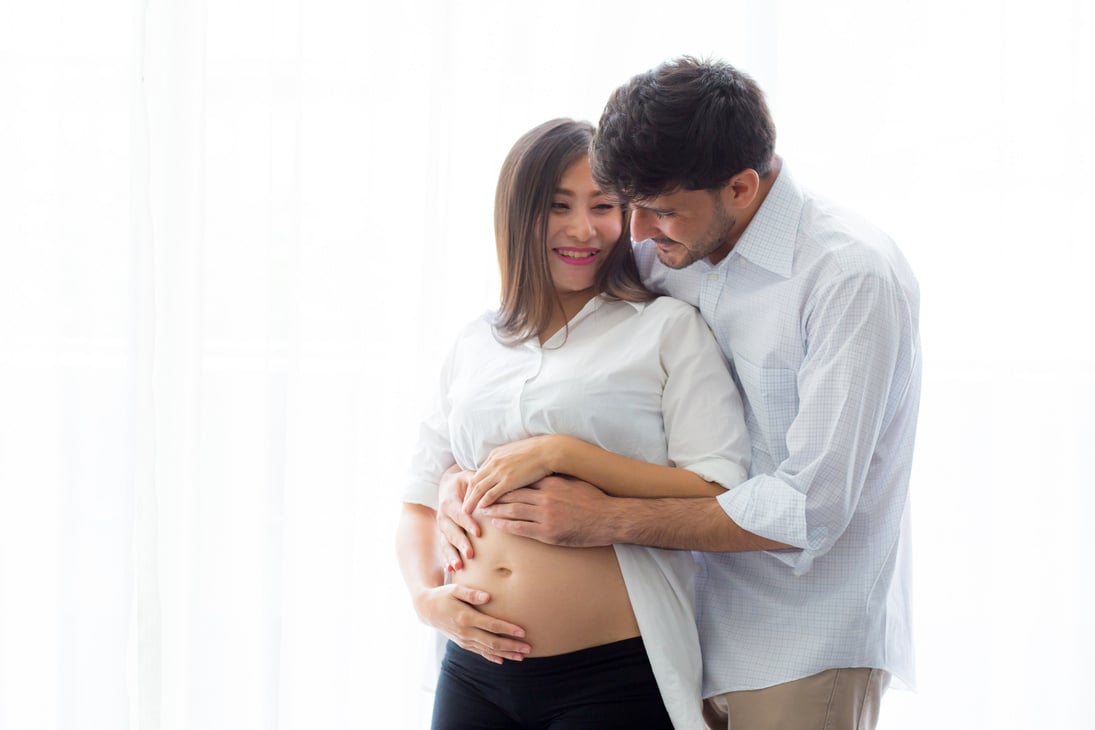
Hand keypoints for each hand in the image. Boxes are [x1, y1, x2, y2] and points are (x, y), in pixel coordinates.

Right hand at [414, 583, 530, 663]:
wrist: (427, 610)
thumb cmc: (443, 596)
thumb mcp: (455, 589)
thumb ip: (471, 593)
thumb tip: (488, 596)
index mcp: (465, 618)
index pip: (491, 626)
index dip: (507, 629)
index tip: (522, 632)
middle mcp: (466, 632)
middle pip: (492, 642)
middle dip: (511, 646)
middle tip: (528, 648)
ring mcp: (464, 640)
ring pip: (488, 650)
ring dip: (506, 654)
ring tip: (522, 656)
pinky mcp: (463, 644)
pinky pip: (480, 652)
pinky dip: (492, 657)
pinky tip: (503, 660)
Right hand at [437, 465, 479, 570]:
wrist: (448, 487)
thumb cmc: (464, 483)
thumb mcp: (469, 478)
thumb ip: (477, 483)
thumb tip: (492, 488)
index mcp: (449, 501)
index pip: (459, 513)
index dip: (468, 522)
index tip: (479, 532)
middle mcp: (443, 516)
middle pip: (451, 531)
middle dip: (461, 543)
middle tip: (471, 554)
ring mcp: (442, 528)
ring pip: (446, 542)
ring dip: (452, 555)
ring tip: (459, 566)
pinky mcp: (443, 536)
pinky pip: (444, 548)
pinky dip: (447, 559)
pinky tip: (451, 570)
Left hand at [463, 436, 558, 512]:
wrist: (548, 450)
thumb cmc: (537, 452)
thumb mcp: (516, 452)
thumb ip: (507, 460)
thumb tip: (505, 467)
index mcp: (495, 455)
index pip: (478, 473)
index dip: (473, 485)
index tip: (470, 495)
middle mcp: (494, 462)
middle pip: (474, 481)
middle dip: (467, 494)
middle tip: (463, 506)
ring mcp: (500, 471)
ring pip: (479, 488)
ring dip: (471, 500)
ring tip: (466, 511)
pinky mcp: (508, 480)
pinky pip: (491, 492)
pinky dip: (484, 501)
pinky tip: (481, 508)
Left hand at [481, 475, 614, 546]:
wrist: (608, 518)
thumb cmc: (593, 500)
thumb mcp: (574, 482)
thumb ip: (556, 479)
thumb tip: (543, 474)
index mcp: (551, 483)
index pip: (521, 480)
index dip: (503, 482)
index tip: (492, 482)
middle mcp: (546, 497)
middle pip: (512, 494)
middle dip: (494, 495)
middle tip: (479, 496)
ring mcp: (546, 515)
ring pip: (513, 511)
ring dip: (496, 510)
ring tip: (483, 510)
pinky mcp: (548, 532)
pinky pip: (521, 528)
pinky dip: (506, 525)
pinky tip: (496, 524)